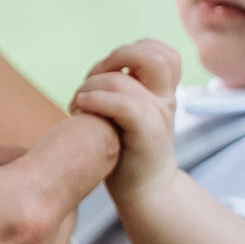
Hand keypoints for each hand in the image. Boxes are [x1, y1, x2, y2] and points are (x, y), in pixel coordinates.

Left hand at [71, 40, 180, 194]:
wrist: (146, 193)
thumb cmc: (128, 153)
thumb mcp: (129, 114)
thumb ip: (124, 90)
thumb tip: (100, 70)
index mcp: (163, 91)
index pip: (159, 51)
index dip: (129, 50)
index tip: (106, 72)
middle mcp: (165, 98)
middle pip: (151, 55)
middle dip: (113, 59)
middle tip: (92, 82)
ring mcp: (159, 115)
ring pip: (123, 81)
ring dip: (91, 87)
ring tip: (78, 104)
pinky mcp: (147, 134)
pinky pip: (123, 104)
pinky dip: (95, 101)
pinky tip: (81, 110)